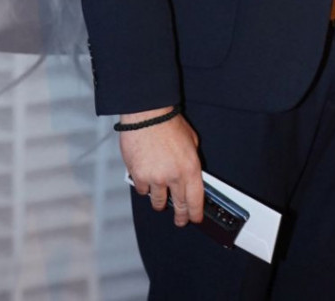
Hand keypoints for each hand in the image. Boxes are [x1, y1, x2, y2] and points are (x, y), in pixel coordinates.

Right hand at [119, 109, 204, 226]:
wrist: (146, 115)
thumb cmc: (168, 123)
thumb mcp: (191, 140)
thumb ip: (191, 159)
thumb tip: (190, 173)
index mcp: (190, 168)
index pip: (196, 200)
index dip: (195, 213)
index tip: (195, 218)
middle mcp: (174, 176)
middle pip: (179, 206)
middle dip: (180, 216)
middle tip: (180, 220)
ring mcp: (155, 178)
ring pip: (158, 202)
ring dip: (160, 201)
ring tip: (161, 197)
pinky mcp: (139, 176)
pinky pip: (142, 190)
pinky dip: (145, 187)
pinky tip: (147, 179)